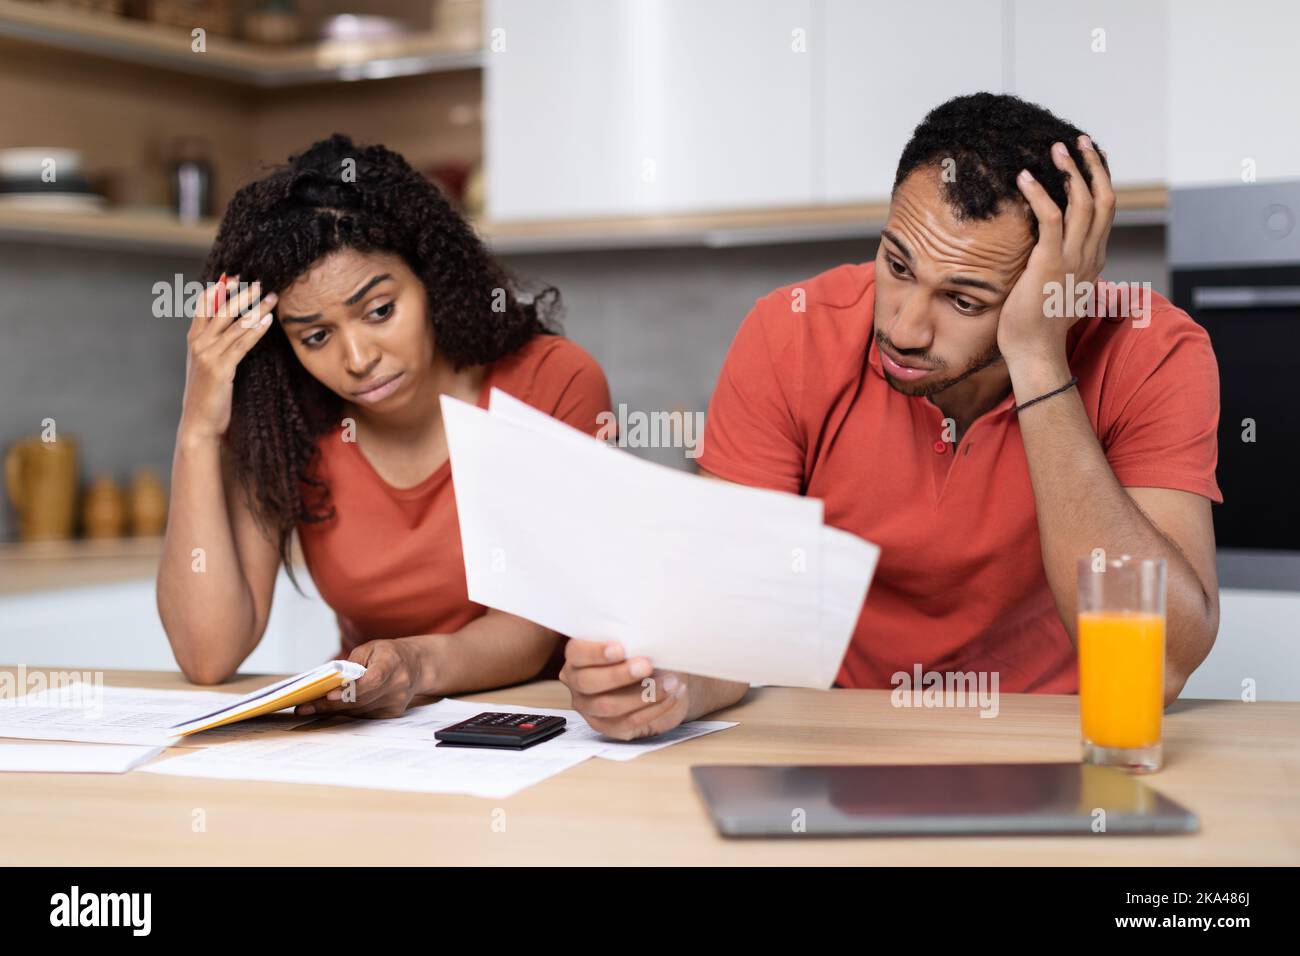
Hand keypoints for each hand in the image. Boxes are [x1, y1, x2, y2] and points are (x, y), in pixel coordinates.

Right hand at [178, 274, 277, 442]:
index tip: (235, 274)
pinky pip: (242, 344)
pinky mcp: (220, 368)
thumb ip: (215, 344)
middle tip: (259, 280)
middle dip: (241, 293)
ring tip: (272, 296)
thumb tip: (232, 326)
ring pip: (234, 324)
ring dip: (255, 308)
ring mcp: (207, 355)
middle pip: (221, 309)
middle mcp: (198, 343)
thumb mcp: (208, 364)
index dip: (219, 288)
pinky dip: (256, 330)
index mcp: (194, 339)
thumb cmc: (208, 394)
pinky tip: (268, 320)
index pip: (203, 304)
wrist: (200, 422)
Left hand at [295, 637, 430, 718]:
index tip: (330, 694)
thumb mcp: (371, 648)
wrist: (417, 665)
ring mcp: (397, 701)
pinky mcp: (393, 713)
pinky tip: (332, 708)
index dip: (351, 689)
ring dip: (334, 710)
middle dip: (330, 704)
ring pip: (359, 710)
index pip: (372, 680)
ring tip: (310, 707)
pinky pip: (364, 714)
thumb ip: (352, 663)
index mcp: (392, 662)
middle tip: (306, 706)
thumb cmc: (389, 654)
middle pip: (361, 699)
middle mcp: (398, 684)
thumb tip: (330, 681)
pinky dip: (347, 711)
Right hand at [558, 639, 689, 740]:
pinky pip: (628, 721)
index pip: (577, 652)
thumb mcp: (640, 642)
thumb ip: (634, 641)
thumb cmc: (645, 654)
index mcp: (579, 655)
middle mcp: (578, 682)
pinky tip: (671, 696)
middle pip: (588, 682)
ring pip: (608, 705)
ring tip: (669, 683)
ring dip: (643, 694)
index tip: (620, 649)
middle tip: (646, 665)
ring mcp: (590, 707)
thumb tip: (643, 642)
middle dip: (620, 674)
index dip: (596, 652)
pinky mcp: (608, 726)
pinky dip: (654, 709)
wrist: (663, 677)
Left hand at [997, 136, 1114, 370]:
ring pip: (1083, 202)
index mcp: (1094, 261)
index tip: (1089, 160)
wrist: (1035, 352)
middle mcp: (1090, 256)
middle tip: (1078, 142)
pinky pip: (1051, 218)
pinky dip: (1040, 194)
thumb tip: (1045, 257)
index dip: (1100, 181)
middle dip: (1093, 165)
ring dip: (1071, 170)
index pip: (1105, 212)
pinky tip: (1025, 178)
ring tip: (1056, 149)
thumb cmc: (1037, 327)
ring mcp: (1073, 259)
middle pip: (1104, 199)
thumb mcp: (1057, 292)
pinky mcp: (1050, 263)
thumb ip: (1059, 270)